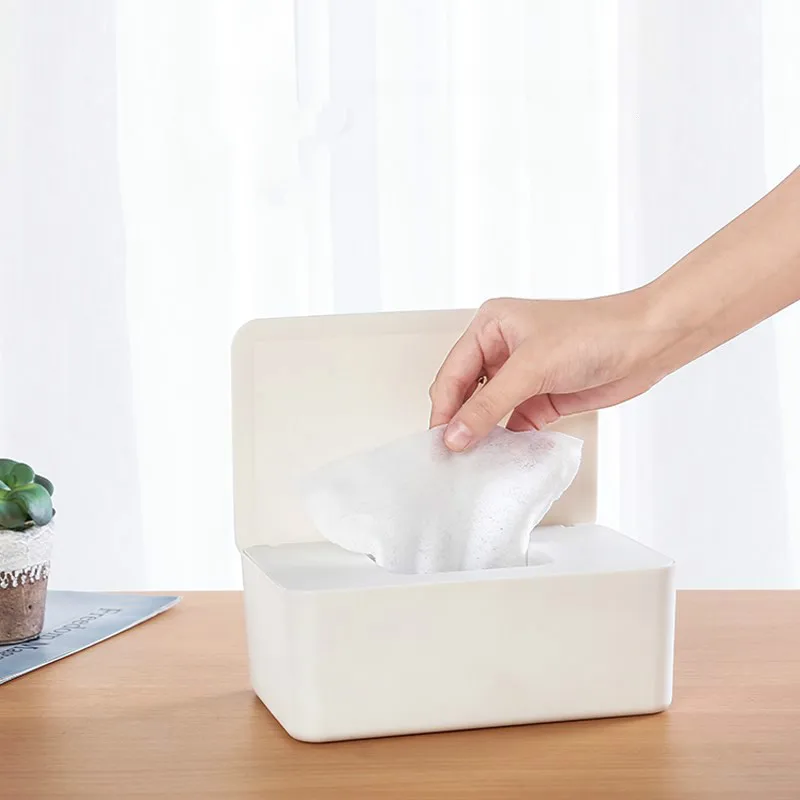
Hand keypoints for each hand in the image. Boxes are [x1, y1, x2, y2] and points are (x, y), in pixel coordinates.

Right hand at [429, 292, 667, 451]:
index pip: (453, 373)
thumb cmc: (596, 332)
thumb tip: (456, 433)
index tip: (440, 441)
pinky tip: (503, 455)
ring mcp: (522, 374)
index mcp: (490, 326)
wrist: (648, 343)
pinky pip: (512, 423)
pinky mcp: (541, 396)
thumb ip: (489, 405)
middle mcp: (501, 348)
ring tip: (472, 459)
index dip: (444, 408)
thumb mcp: (532, 367)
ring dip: (482, 433)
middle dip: (459, 422)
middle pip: (466, 393)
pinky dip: (507, 439)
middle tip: (452, 454)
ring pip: (487, 411)